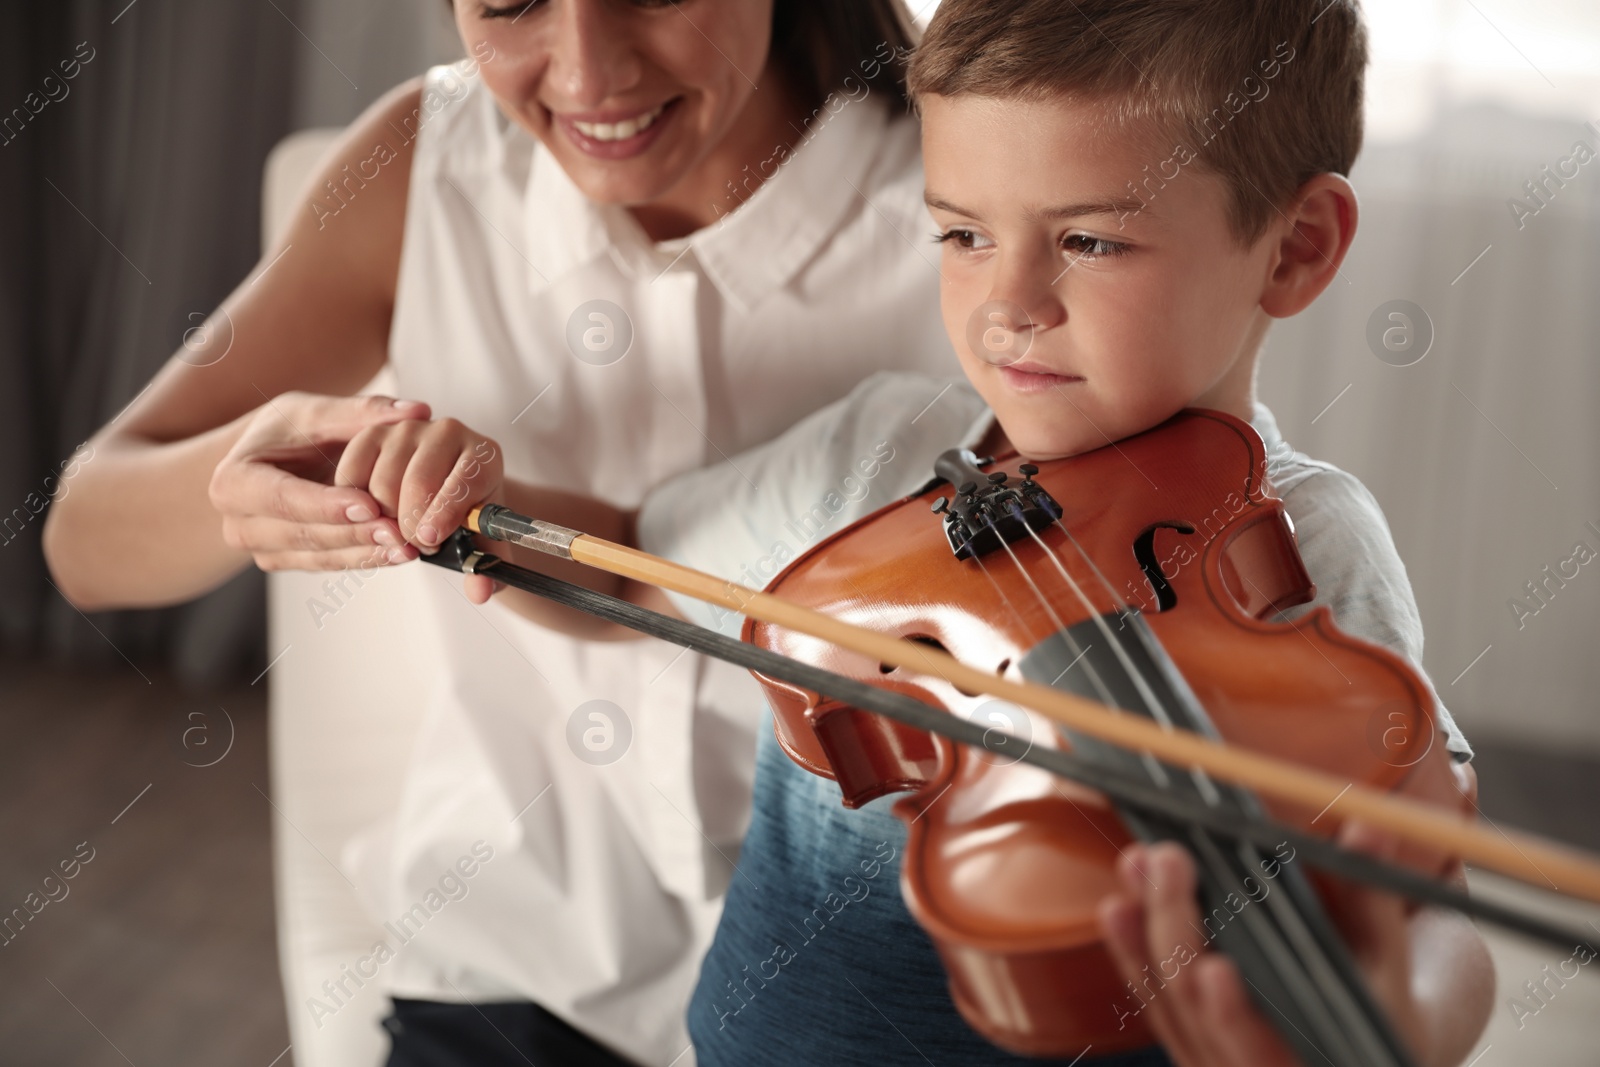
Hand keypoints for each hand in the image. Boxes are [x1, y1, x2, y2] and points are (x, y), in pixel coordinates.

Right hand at [210, 392, 431, 572]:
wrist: (266, 460)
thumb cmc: (286, 432)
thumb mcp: (315, 412)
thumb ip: (363, 411)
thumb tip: (416, 410)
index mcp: (232, 481)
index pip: (282, 498)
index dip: (326, 505)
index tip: (370, 505)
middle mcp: (239, 523)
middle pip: (303, 534)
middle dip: (354, 534)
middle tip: (400, 531)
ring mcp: (262, 548)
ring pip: (318, 557)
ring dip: (365, 553)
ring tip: (407, 547)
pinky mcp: (286, 561)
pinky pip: (328, 565)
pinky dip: (364, 558)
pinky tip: (397, 553)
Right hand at [333, 413, 504, 602]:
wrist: (442, 488)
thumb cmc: (462, 515)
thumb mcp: (479, 541)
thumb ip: (484, 567)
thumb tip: (481, 592)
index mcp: (483, 455)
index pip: (465, 480)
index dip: (445, 513)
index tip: (429, 539)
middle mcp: (447, 432)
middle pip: (418, 482)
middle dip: (411, 525)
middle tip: (416, 545)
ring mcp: (407, 430)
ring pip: (382, 483)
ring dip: (383, 520)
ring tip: (399, 532)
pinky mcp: (371, 435)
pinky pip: (352, 475)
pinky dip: (356, 505)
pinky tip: (373, 517)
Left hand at [1097, 824, 1424, 1065]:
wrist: (1350, 1054)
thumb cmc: (1374, 1012)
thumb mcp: (1383, 964)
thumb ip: (1370, 900)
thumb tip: (1369, 827)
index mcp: (1312, 1061)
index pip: (1260, 1048)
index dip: (1233, 1015)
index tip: (1215, 968)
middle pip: (1198, 1013)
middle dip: (1177, 932)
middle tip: (1168, 860)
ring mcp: (1211, 1064)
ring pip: (1167, 1005)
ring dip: (1143, 935)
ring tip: (1135, 867)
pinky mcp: (1187, 1047)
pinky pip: (1153, 1004)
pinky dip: (1133, 955)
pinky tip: (1119, 908)